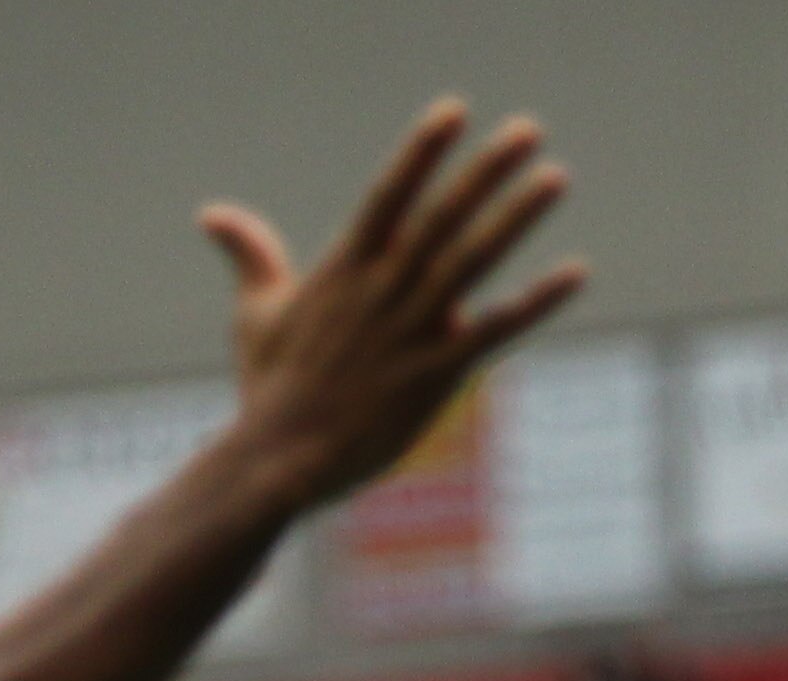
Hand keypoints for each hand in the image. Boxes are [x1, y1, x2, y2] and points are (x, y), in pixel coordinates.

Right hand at [201, 98, 582, 516]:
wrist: (276, 462)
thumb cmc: (268, 390)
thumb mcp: (256, 314)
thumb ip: (251, 257)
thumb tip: (213, 214)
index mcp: (342, 272)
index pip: (388, 197)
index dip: (420, 153)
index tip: (453, 111)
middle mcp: (379, 292)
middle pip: (439, 218)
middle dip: (484, 171)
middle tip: (527, 129)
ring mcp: (408, 332)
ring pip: (470, 262)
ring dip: (514, 217)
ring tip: (554, 177)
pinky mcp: (432, 376)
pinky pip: (494, 331)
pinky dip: (535, 302)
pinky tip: (574, 272)